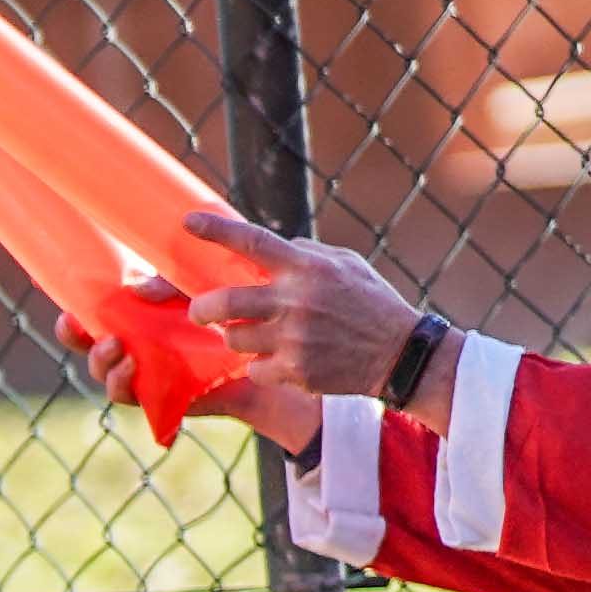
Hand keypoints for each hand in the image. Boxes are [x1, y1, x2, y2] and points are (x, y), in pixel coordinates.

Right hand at [60, 277, 320, 453]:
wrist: (269, 348)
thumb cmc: (233, 311)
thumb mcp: (197, 288)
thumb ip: (168, 285)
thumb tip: (135, 287)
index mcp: (140, 319)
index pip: (96, 319)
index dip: (74, 319)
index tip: (66, 311)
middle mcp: (138, 348)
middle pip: (93, 350)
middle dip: (81, 343)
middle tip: (87, 332)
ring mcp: (148, 373)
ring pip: (108, 376)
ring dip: (104, 365)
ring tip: (116, 349)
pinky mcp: (162, 395)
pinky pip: (132, 396)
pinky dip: (124, 385)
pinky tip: (131, 370)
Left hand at [167, 211, 430, 415]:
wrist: (402, 353)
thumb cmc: (371, 303)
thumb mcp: (346, 265)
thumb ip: (305, 253)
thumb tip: (265, 245)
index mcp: (308, 268)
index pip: (253, 241)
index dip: (217, 230)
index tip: (188, 221)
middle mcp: (297, 300)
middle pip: (224, 302)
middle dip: (201, 308)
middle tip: (198, 312)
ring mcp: (294, 338)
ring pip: (233, 339)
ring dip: (236, 338)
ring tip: (255, 336)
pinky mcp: (296, 370)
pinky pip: (254, 369)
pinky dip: (260, 366)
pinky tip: (279, 360)